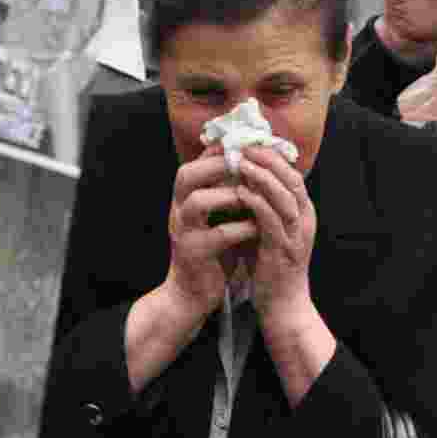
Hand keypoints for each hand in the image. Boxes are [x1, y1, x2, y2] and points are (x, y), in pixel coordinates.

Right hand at [165, 147, 257, 318]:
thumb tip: (253, 162)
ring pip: (197, 201)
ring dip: (227, 194)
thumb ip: (227, 192)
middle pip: (186, 175)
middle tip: (247, 161)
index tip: (247, 142)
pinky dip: (240, 228)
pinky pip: (217, 235)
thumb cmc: (211, 251)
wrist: (190, 295)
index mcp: (184, 198)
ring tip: (252, 194)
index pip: (196, 162)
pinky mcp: (194, 254)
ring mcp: (183, 232)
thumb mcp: (216, 217)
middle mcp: (178, 211)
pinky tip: (258, 227)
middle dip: (217, 164)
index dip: (219, 150)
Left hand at [234, 146, 316, 320]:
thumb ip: (260, 203)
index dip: (272, 155)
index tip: (250, 140)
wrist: (282, 305)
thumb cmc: (270, 265)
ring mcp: (297, 235)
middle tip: (245, 144)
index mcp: (302, 212)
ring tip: (241, 162)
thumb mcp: (267, 227)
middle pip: (291, 179)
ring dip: (262, 176)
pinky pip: (272, 221)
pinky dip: (257, 203)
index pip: (291, 173)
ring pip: (285, 196)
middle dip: (268, 159)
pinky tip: (240, 193)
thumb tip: (240, 176)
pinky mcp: (284, 250)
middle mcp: (304, 220)